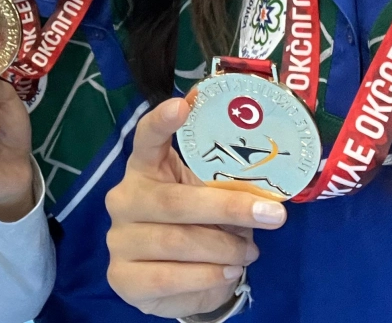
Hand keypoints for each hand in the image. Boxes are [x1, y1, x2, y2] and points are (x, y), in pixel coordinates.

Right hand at [104, 96, 284, 318]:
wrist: (175, 287)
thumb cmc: (198, 229)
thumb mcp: (211, 202)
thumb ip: (225, 188)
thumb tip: (270, 183)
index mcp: (145, 169)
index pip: (146, 139)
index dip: (162, 122)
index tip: (184, 104)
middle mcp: (124, 199)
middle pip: (175, 201)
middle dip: (228, 208)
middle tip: (272, 215)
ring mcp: (119, 239)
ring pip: (177, 242)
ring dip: (224, 249)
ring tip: (248, 253)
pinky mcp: (122, 277)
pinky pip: (168, 277)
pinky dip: (206, 276)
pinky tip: (226, 272)